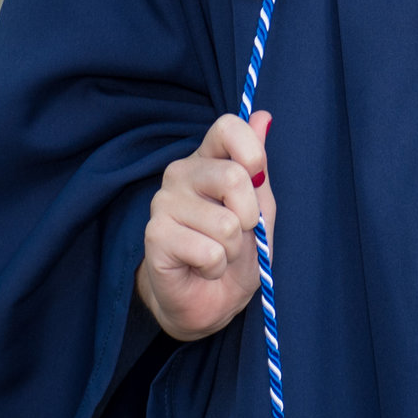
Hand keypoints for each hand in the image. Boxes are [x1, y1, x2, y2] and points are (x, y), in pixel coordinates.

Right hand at [135, 111, 273, 341]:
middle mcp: (180, 173)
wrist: (211, 301)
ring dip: (233, 249)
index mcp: (208, 159)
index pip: (227, 126)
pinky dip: (216, 267)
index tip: (256, 179)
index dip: (251, 151)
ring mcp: (163, 202)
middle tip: (239, 234)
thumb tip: (263, 116)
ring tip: (218, 254)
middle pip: (234, 176)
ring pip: (225, 223)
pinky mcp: (154, 235)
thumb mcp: (259, 208)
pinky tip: (202, 268)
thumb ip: (258, 167)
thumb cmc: (236, 251)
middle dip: (250, 217)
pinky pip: (208, 251)